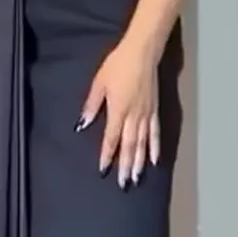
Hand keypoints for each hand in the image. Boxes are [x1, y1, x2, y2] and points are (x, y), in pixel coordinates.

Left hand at [77, 37, 159, 186]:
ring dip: (139, 162)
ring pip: (142, 143)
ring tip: (137, 178)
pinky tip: (153, 160)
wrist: (142, 52)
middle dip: (125, 166)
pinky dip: (155, 148)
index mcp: (118, 110)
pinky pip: (155, 133)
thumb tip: (82, 125)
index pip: (111, 138)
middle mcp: (133, 116)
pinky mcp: (154, 110)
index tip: (103, 170)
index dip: (107, 155)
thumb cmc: (118, 65)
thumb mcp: (99, 83)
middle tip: (123, 184)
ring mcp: (146, 114)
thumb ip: (91, 106)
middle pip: (129, 146)